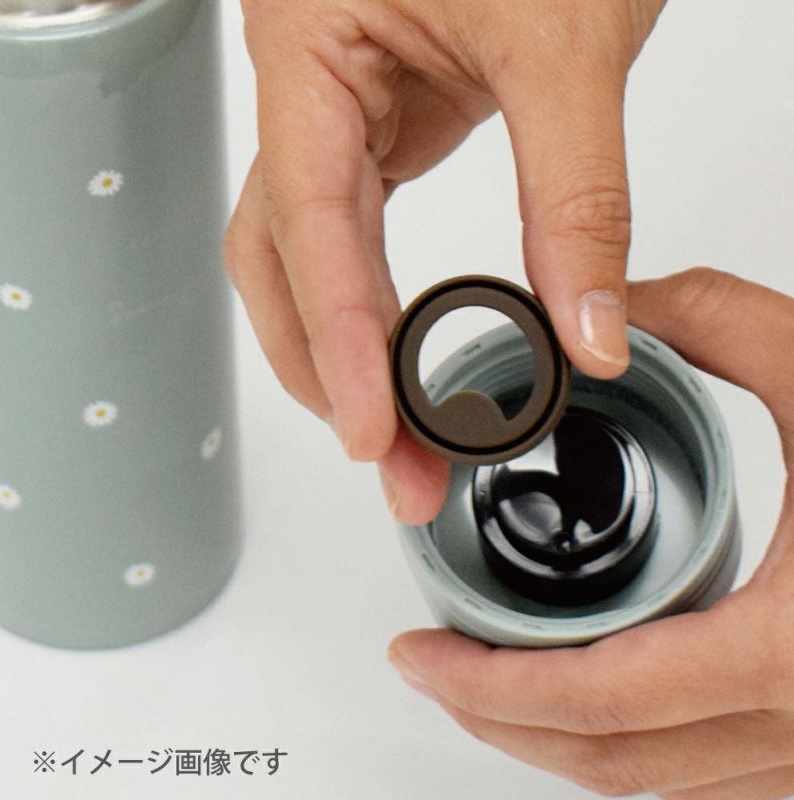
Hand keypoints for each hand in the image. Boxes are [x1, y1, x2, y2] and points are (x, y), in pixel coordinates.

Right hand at [225, 0, 665, 523]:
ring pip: (300, 257)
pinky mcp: (376, 131)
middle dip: (327, 369)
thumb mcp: (568, 44)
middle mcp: (306, 89)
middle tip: (387, 459)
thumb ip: (579, 199)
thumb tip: (589, 331)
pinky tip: (389, 356)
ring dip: (336, 349)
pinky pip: (345, 236)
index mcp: (312, 47)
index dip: (341, 341)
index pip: (310, 224)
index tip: (371, 431)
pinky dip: (364, 306)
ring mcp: (337, 114)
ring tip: (382, 429)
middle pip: (280, 260)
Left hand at [389, 268, 793, 798]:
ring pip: (658, 786)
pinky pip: (708, 776)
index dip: (490, 687)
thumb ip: (716, 319)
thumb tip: (613, 310)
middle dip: (502, 725)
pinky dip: (630, 748)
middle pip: (613, 764)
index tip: (419, 654)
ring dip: (558, 745)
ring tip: (485, 686)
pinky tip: (588, 700)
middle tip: (431, 670)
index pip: (604, 700)